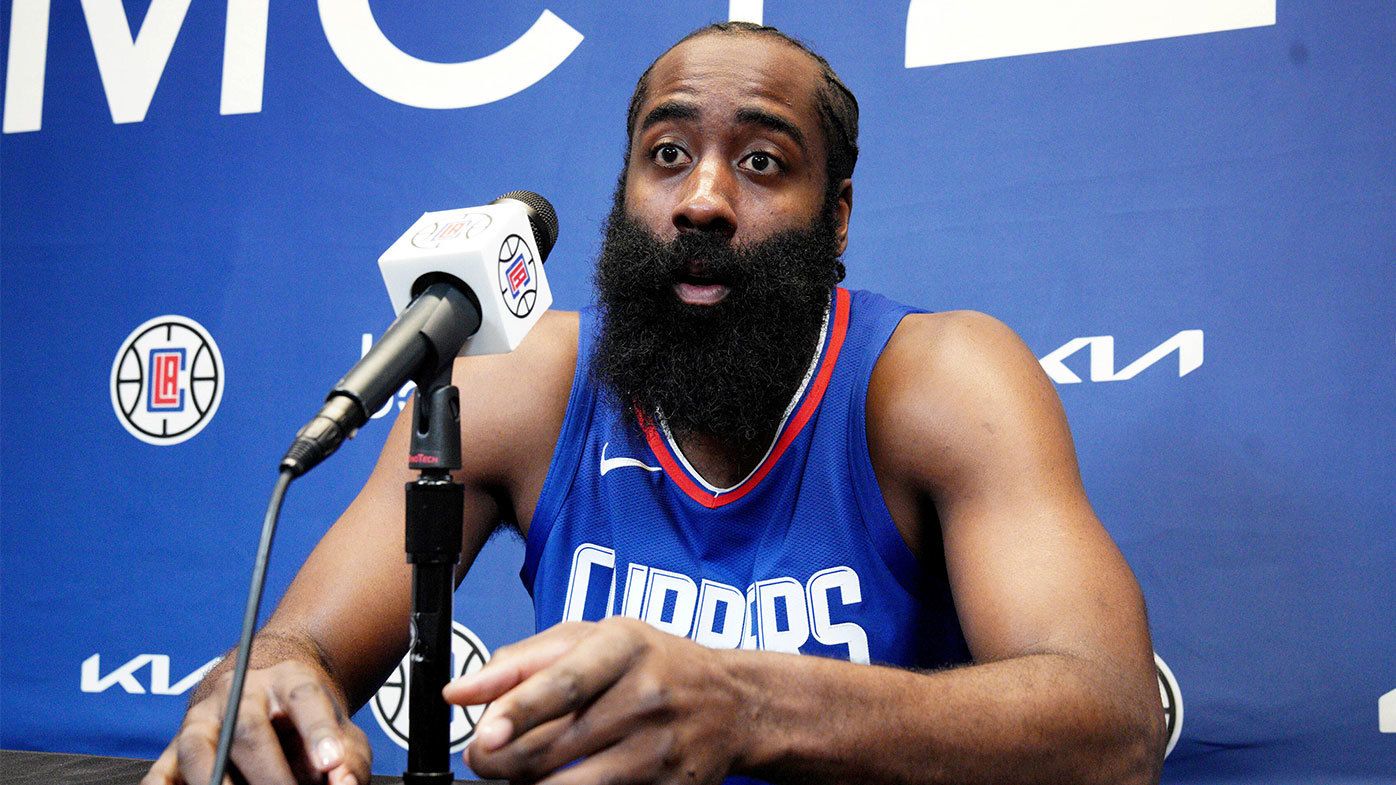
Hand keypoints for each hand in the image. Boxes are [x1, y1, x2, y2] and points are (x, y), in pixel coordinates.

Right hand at [141, 660, 370, 784]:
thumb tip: (344, 783)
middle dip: (271, 776)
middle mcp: (240, 692)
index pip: (305, 699)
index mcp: (289, 679)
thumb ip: (349, 758)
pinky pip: (160, 772)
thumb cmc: (306, 722)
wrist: (263, 692)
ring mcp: (202, 718)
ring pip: (199, 749)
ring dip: (219, 784)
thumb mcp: (340, 729)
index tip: (331, 763)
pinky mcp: (174, 748)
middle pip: (249, 729)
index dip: (318, 732)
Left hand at [445, 617, 746, 784]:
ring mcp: (660, 749)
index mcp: (624, 646)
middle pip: (555, 746)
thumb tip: (458, 693)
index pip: (565, 684)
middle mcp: (646, 695)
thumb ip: (520, 662)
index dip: (519, 712)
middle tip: (481, 758)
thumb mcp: (592, 639)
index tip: (483, 736)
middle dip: (500, 762)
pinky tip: (560, 781)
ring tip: (517, 773)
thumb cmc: (650, 663)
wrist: (734, 703)